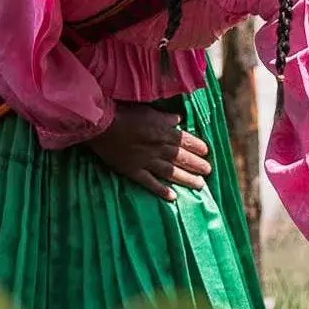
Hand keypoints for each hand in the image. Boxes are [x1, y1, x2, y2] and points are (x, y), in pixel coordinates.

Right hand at [86, 103, 213, 200]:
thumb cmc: (123, 114)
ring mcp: (145, 161)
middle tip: (208, 171)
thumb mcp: (147, 110)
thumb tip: (178, 119)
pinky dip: (160, 190)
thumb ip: (164, 117)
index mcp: (162, 132)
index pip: (185, 141)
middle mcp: (157, 148)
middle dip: (197, 165)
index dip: (197, 147)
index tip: (207, 152)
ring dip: (186, 179)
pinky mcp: (132, 171)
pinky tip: (172, 197)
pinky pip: (149, 182)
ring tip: (199, 185)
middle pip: (181, 158)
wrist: (100, 124)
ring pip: (170, 172)